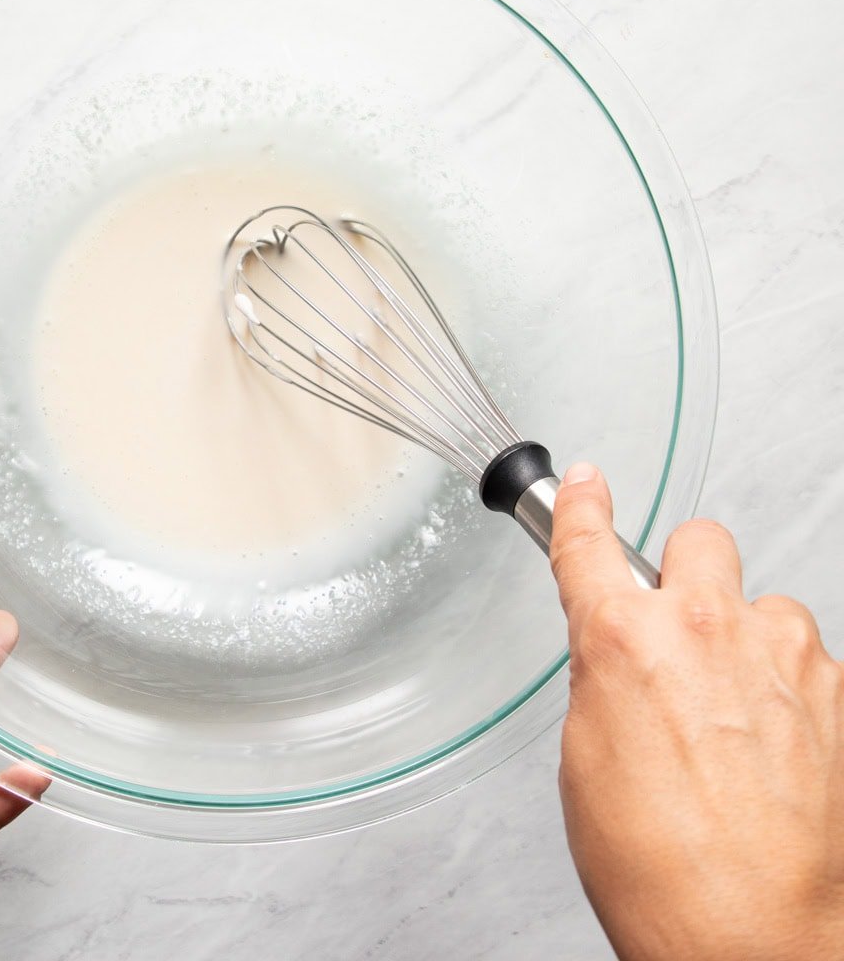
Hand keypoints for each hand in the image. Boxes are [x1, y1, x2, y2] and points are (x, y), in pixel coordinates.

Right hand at [551, 463, 843, 960]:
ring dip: (745, 637)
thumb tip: (618, 653)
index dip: (583, 503)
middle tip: (677, 624)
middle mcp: (706, 630)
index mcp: (623, 640)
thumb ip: (603, 677)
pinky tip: (774, 745)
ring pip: (764, 602)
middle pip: (699, 538)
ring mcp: (781, 657)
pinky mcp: (837, 691)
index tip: (586, 485)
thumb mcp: (585, 757)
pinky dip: (789, 686)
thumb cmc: (659, 866)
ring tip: (733, 711)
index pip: (590, 539)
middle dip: (683, 571)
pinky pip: (807, 658)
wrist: (752, 938)